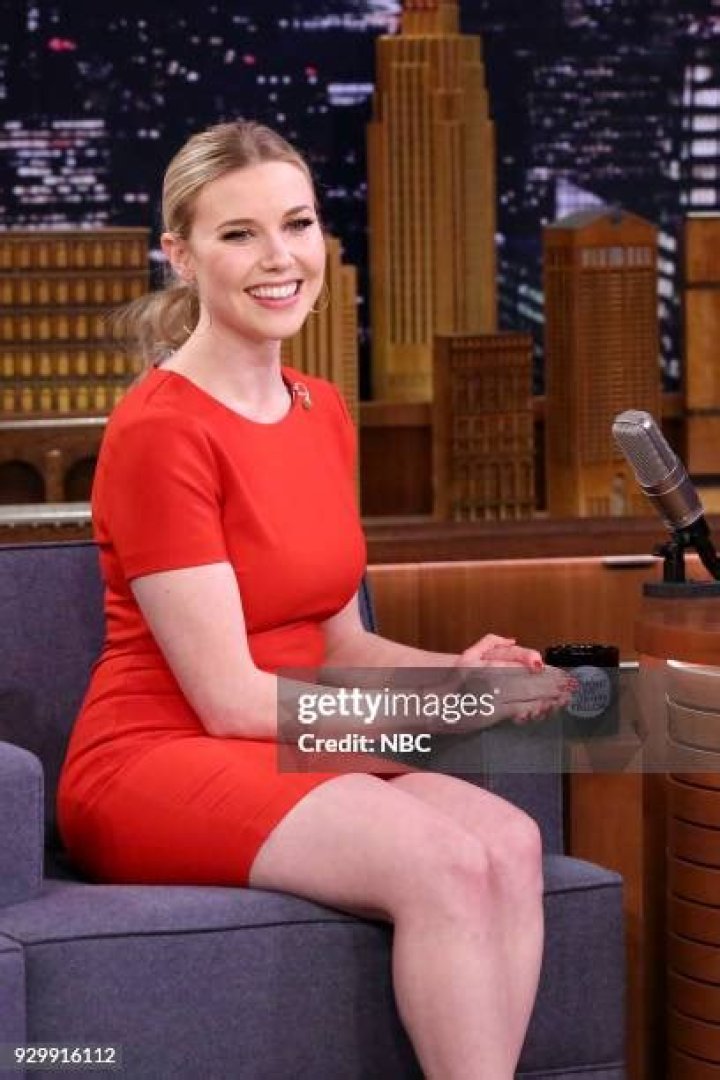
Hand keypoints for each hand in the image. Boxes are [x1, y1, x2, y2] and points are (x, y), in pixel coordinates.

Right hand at [456, 635, 575, 724]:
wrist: (435, 703)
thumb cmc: (454, 679)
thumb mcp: (468, 654)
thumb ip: (490, 643)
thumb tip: (513, 639)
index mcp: (488, 666)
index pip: (522, 667)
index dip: (544, 671)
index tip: (560, 673)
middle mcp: (491, 683)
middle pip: (528, 683)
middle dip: (552, 686)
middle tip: (571, 687)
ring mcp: (492, 701)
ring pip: (527, 698)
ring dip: (548, 699)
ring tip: (564, 698)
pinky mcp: (492, 716)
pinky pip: (516, 712)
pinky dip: (534, 710)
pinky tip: (545, 709)